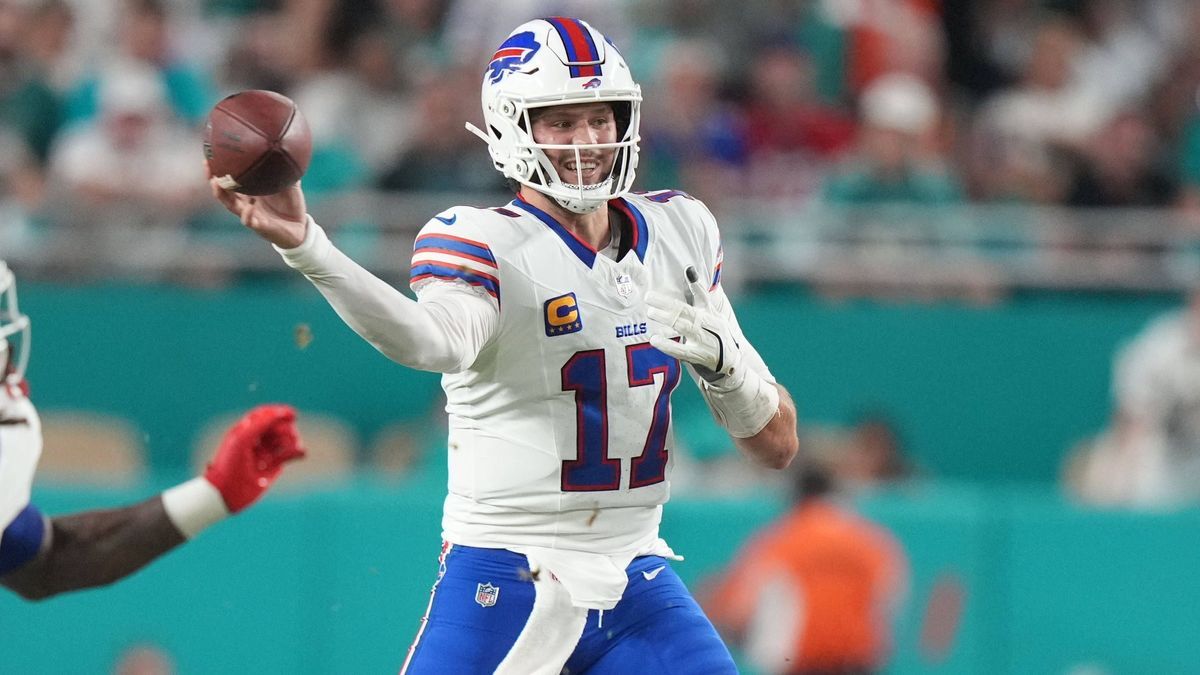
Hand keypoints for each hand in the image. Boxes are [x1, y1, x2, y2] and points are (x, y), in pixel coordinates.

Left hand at [203, 404, 305, 512]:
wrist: (226, 492)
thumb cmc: (230, 463)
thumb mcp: (243, 439)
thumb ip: (261, 423)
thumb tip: (281, 413)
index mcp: (246, 430)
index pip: (265, 415)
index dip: (279, 412)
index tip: (292, 414)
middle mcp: (257, 440)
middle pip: (278, 426)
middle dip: (286, 429)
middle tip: (287, 437)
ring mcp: (266, 452)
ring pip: (286, 439)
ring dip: (293, 441)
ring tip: (295, 447)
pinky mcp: (274, 466)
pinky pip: (289, 454)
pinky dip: (297, 452)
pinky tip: (301, 453)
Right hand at [206, 160, 308, 248]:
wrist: (300, 228)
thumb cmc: (291, 205)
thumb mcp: (290, 185)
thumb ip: (287, 170)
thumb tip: (289, 148)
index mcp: (250, 193)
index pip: (230, 180)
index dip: (220, 169)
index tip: (211, 155)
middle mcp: (245, 203)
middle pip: (223, 192)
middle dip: (213, 179)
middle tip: (207, 166)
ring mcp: (250, 215)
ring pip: (231, 206)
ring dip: (222, 195)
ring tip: (216, 183)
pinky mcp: (260, 227)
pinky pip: (250, 221)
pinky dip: (248, 215)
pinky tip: (248, 207)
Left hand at [646, 266, 742, 386]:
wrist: (731, 361)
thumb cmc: (717, 331)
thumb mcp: (711, 312)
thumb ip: (699, 292)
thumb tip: (689, 269)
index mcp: (710, 315)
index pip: (694, 301)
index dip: (681, 293)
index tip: (660, 288)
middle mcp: (709, 327)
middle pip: (686, 314)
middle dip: (667, 305)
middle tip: (648, 297)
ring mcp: (705, 342)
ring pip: (685, 329)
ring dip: (667, 321)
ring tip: (650, 313)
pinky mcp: (699, 357)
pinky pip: (682, 352)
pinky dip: (668, 346)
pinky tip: (654, 340)